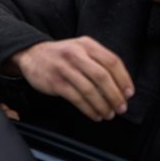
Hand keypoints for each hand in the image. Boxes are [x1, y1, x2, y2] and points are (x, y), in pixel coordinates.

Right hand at [10, 37, 133, 121]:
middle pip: (102, 77)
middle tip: (121, 108)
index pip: (112, 61)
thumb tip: (120, 85)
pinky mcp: (55, 82)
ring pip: (90, 90)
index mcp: (87, 45)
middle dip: (115, 96)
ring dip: (102, 105)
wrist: (31, 55)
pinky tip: (94, 114)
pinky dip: (88, 109)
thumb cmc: (61, 56)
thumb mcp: (80, 49)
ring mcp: (64, 68)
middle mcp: (76, 54)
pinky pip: (77, 98)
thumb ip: (98, 61)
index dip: (124, 79)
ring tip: (108, 114)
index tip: (128, 94)